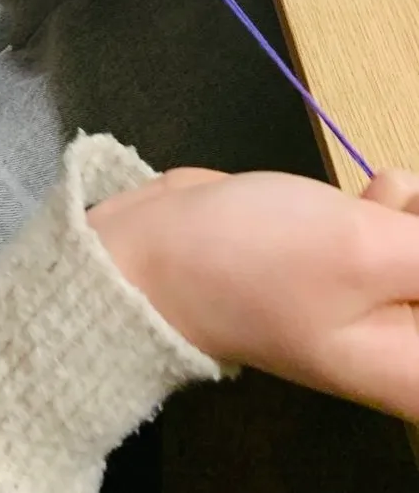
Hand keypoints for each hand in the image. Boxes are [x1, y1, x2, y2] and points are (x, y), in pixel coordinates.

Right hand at [88, 165, 418, 416]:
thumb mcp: (365, 249)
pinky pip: (411, 229)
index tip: (414, 238)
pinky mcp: (356, 264)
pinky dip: (398, 205)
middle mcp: (407, 346)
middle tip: (396, 217)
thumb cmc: (254, 260)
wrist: (154, 249)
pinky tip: (366, 200)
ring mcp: (383, 303)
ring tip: (375, 209)